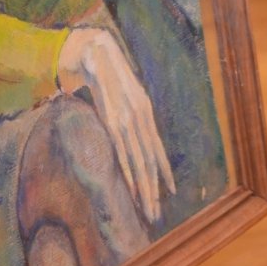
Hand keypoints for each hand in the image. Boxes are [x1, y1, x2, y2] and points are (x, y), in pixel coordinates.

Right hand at [58, 27, 174, 222]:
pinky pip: (124, 150)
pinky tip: (134, 188)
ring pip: (139, 161)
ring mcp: (127, 119)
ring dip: (144, 188)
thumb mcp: (122, 93)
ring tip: (148, 209)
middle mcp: (140, 117)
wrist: (96, 50)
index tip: (170, 193)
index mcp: (143, 111)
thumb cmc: (107, 72)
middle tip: (156, 215)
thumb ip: (125, 111)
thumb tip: (125, 129)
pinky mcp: (113, 119)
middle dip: (154, 190)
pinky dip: (130, 172)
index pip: (156, 149)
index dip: (164, 172)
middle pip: (150, 161)